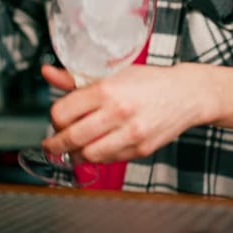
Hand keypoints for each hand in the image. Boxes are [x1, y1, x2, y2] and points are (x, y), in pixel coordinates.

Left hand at [41, 63, 219, 162]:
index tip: (55, 120)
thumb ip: (75, 78)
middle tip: (50, 144)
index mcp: (107, 89)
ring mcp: (131, 134)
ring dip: (74, 153)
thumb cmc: (148, 81)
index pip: (62, 112)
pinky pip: (108, 160)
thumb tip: (46, 73)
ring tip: (73, 147)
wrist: (186, 94)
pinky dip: (97, 156)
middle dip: (54, 144)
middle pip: (71, 137)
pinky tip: (96, 147)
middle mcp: (118, 112)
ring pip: (87, 155)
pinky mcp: (140, 150)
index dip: (53, 118)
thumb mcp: (111, 72)